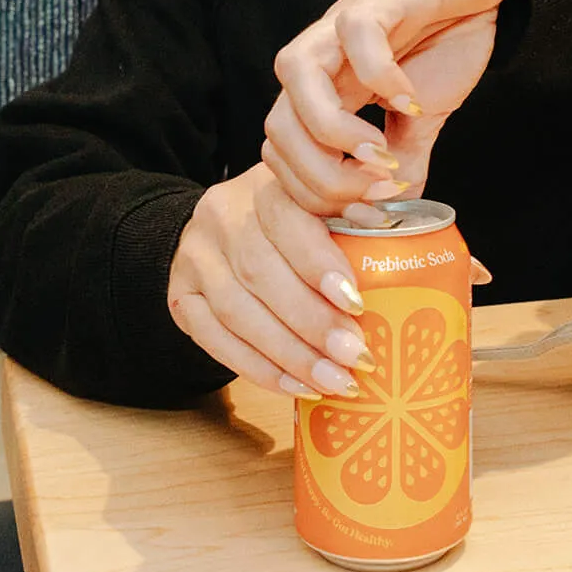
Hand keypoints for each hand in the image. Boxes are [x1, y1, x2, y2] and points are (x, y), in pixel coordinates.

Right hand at [167, 165, 378, 398]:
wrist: (224, 227)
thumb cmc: (293, 221)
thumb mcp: (321, 202)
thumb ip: (353, 210)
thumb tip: (390, 217)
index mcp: (263, 185)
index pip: (287, 222)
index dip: (319, 264)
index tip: (357, 304)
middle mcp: (222, 216)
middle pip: (262, 274)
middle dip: (312, 323)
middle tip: (355, 356)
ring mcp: (195, 258)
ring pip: (237, 313)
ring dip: (290, 355)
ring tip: (333, 381)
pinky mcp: (181, 297)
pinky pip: (215, 340)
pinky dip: (258, 368)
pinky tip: (295, 385)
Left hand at [262, 0, 517, 215]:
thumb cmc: (442, 40)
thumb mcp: (423, 119)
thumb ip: (403, 162)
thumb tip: (395, 212)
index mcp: (320, 98)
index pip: (282, 159)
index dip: (321, 198)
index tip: (376, 214)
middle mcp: (318, 64)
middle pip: (276, 128)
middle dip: (324, 179)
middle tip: (380, 191)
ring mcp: (339, 30)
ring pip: (295, 78)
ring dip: (334, 132)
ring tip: (381, 156)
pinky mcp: (375, 1)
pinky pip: (356, 35)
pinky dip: (381, 75)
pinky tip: (411, 99)